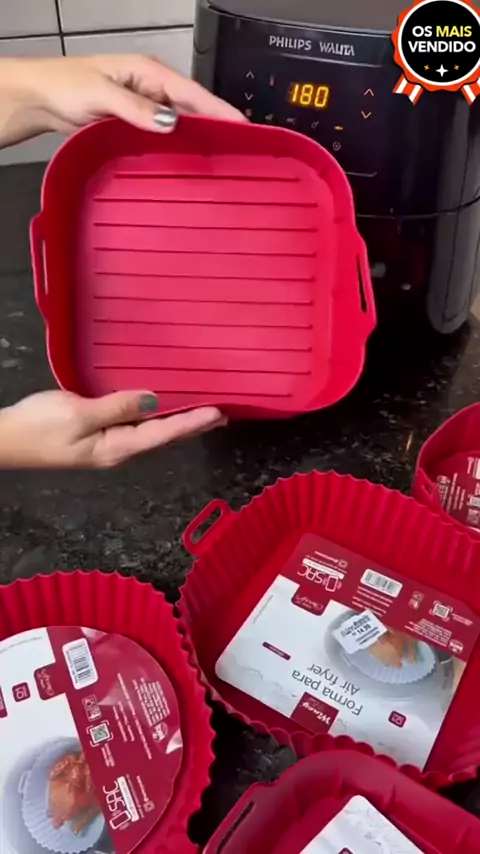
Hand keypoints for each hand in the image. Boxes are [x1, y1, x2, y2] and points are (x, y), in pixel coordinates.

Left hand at [0, 54, 245, 146]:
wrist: (40, 99)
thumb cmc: (64, 86)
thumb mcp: (103, 95)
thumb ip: (137, 110)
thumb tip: (170, 123)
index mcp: (149, 72)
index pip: (195, 94)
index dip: (221, 112)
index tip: (243, 128)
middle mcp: (152, 88)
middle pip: (193, 110)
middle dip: (216, 128)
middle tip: (240, 151)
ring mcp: (145, 107)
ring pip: (180, 125)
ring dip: (197, 140)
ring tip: (220, 160)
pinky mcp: (136, 124)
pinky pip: (164, 136)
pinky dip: (177, 147)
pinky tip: (186, 162)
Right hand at [0, 390, 225, 467]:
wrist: (6, 440)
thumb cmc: (38, 427)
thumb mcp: (78, 414)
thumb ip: (118, 406)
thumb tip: (154, 401)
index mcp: (117, 447)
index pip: (164, 434)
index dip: (192, 422)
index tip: (218, 412)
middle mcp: (119, 449)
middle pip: (164, 437)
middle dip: (193, 426)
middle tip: (223, 414)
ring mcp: (108, 445)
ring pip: (153, 434)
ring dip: (179, 424)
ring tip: (203, 414)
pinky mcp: (98, 437)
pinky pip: (137, 428)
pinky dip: (158, 419)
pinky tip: (162, 412)